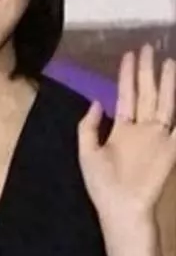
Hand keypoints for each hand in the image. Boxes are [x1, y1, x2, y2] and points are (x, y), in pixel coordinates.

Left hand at [78, 45, 175, 227]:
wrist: (120, 207)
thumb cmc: (101, 184)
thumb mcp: (87, 151)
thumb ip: (89, 126)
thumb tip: (97, 101)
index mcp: (122, 129)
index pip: (126, 94)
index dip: (127, 75)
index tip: (129, 55)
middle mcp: (142, 128)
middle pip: (146, 93)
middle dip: (147, 71)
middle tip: (148, 48)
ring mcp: (158, 137)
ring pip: (165, 103)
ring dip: (168, 83)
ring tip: (169, 61)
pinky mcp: (171, 148)